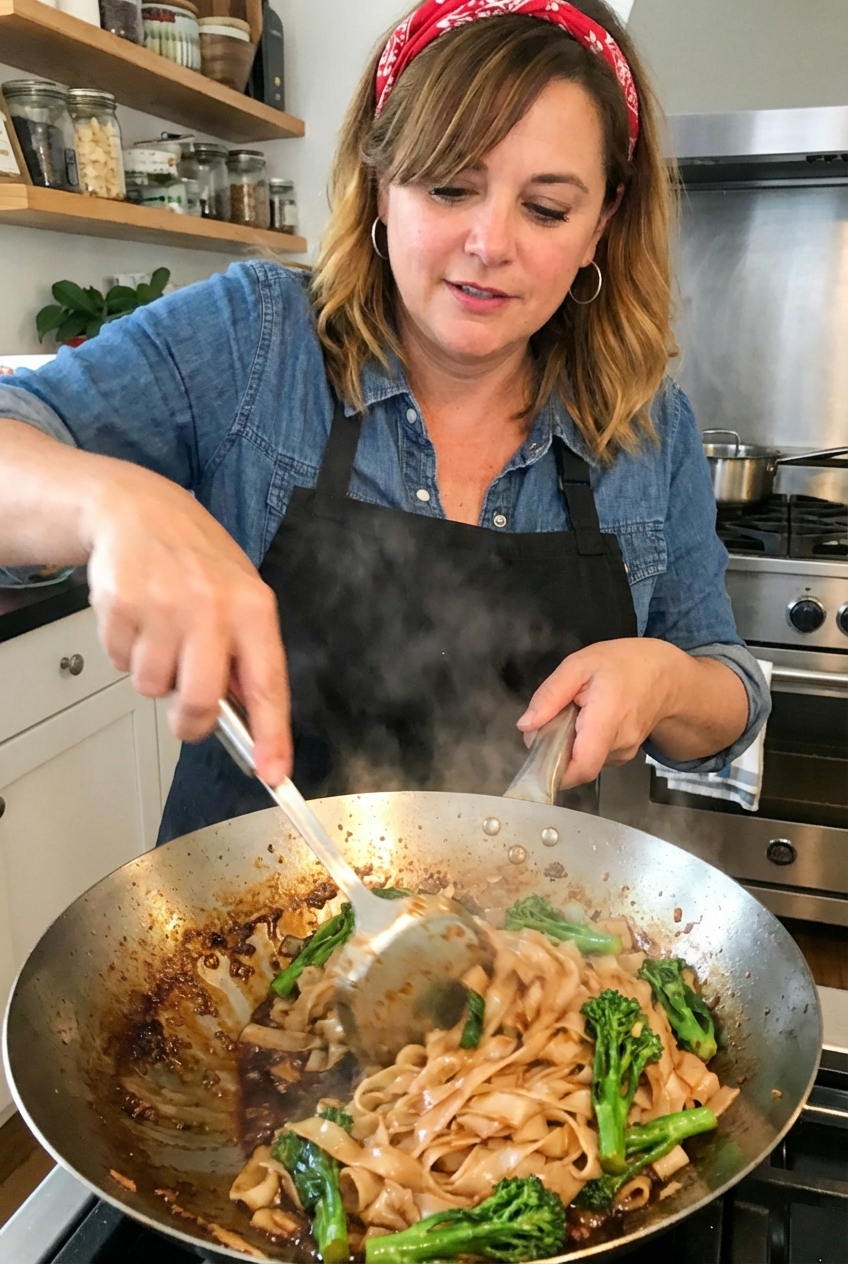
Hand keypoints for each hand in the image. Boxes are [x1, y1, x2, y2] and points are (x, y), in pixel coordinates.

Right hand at [83, 458, 291, 783]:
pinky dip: (123, 652)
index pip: (268, 685)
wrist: (138, 509)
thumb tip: (249, 720)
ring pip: (151, 686)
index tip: (273, 773)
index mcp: (254, 608)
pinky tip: (136, 618)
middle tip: (186, 716)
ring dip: (152, 674)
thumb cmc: (196, 559)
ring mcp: (163, 606)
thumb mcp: (240, 595)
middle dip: (190, 722)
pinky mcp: (121, 605)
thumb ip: (246, 655)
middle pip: (199, 701)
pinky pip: (118, 663)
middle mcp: (211, 608)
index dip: (272, 735)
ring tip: (159, 634)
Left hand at [516, 638, 746, 788]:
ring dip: (570, 742)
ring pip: (583, 760)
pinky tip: (589, 719)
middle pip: (576, 764)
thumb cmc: (623, 664)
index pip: (582, 768)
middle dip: (555, 746)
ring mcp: (624, 753)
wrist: (667, 675)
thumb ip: (550, 695)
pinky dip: (583, 742)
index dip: (554, 772)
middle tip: (555, 716)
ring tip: (577, 711)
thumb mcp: (579, 665)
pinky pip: (593, 755)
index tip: (537, 755)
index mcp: (607, 719)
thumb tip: (525, 726)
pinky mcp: (624, 754)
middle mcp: (619, 744)